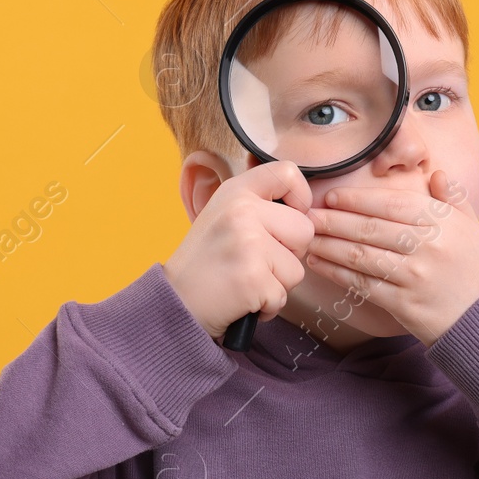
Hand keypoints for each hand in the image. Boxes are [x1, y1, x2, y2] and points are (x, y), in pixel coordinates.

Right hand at [165, 161, 314, 339]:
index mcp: (236, 191)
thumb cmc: (205, 264)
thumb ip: (259, 206)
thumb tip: (303, 210)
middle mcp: (242, 211)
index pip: (288, 173)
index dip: (301, 197)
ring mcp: (248, 243)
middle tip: (256, 263)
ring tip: (245, 281)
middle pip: (304, 230)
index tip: (291, 216)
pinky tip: (242, 299)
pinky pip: (283, 295)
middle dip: (289, 254)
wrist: (174, 302)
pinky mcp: (253, 277)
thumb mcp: (224, 216)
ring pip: (296, 268)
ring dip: (277, 284)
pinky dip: (267, 306)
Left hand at [304, 169, 478, 345]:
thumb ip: (454, 199)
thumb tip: (435, 174)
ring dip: (329, 245)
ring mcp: (414, 277)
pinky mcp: (403, 304)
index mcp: (444, 223)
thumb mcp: (475, 229)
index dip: (359, 199)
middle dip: (334, 220)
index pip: (393, 204)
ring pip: (362, 255)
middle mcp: (428, 247)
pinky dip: (337, 273)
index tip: (334, 197)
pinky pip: (362, 284)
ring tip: (308, 237)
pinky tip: (319, 263)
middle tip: (308, 215)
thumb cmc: (477, 273)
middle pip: (371, 228)